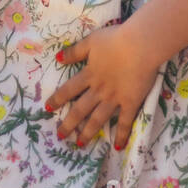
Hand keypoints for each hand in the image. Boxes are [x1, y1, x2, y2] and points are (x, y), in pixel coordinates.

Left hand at [44, 22, 158, 149]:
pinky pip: (124, 122)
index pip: (68, 90)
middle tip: (60, 136)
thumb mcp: (91, 42)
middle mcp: (98, 90)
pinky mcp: (131, 103)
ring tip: (80, 144)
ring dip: (88, 133)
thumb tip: (58, 58)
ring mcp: (114, 99)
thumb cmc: (115, 40)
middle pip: (80, 110)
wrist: (140, 46)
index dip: (57, 99)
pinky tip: (117, 147)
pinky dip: (121, 135)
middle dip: (69, 124)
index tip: (47, 108)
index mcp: (88, 75)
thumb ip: (75, 52)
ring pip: (98, 119)